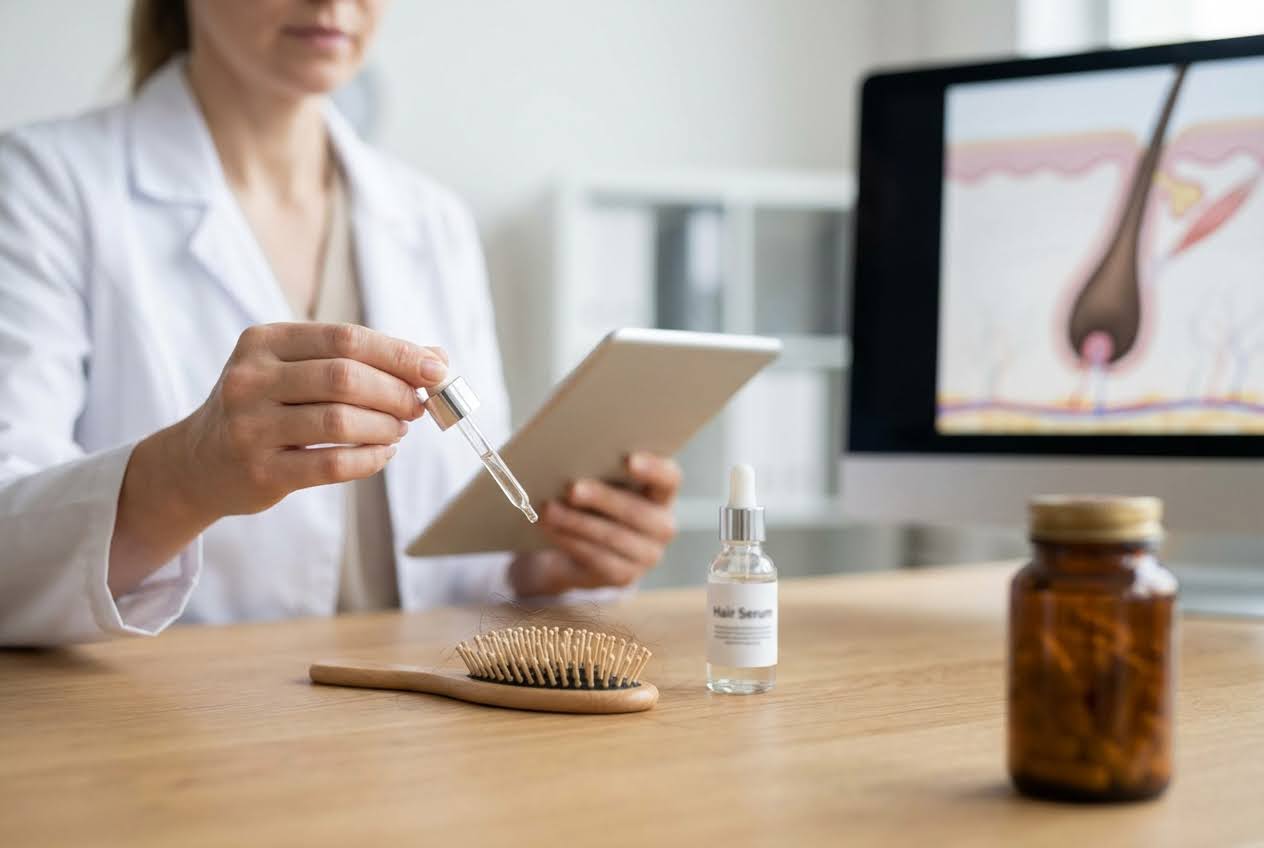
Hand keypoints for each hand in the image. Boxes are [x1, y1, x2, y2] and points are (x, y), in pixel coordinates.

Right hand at [109, 323, 446, 595]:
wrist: (199, 463)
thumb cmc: (266, 408)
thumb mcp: (297, 370)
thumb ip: (362, 360)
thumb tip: (438, 358)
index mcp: (263, 342)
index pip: (345, 338)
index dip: (399, 353)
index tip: (436, 369)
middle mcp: (250, 380)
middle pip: (345, 377)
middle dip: (396, 392)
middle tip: (418, 406)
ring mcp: (251, 428)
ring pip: (341, 421)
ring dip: (386, 426)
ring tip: (399, 429)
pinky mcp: (261, 472)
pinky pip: (333, 464)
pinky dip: (370, 458)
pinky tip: (383, 453)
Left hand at [508, 452, 681, 595]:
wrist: (582, 550)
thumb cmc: (593, 504)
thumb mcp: (600, 485)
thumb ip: (597, 472)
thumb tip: (569, 462)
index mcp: (662, 494)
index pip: (669, 479)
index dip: (653, 468)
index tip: (628, 459)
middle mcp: (663, 525)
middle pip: (637, 511)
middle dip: (602, 499)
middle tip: (571, 488)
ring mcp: (648, 555)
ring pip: (613, 537)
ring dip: (576, 522)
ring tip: (548, 510)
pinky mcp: (625, 576)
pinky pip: (598, 559)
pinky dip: (570, 541)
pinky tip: (551, 530)